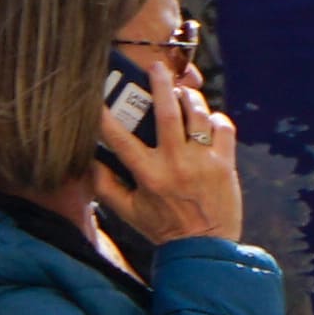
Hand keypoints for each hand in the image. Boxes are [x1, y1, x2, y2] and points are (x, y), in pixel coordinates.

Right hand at [93, 79, 242, 248]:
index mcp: (148, 174)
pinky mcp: (226, 164)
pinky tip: (207, 119)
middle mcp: (176, 163)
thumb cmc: (162, 227)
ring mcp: (204, 162)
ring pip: (198, 116)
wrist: (205, 247)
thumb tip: (87, 159)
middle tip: (155, 67)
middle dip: (160, 85)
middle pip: (168, 113)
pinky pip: (224, 129)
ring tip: (181, 92)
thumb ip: (104, 184)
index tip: (95, 96)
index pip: (119, 138)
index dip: (104, 115)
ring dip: (189, 98)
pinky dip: (216, 118)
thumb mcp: (126, 210)